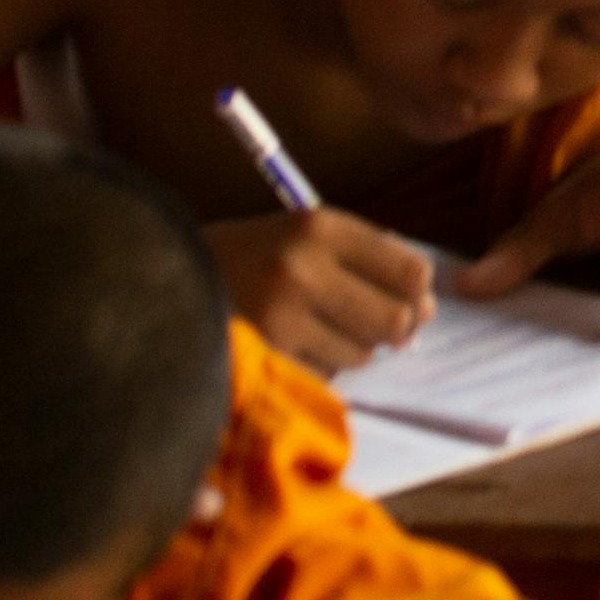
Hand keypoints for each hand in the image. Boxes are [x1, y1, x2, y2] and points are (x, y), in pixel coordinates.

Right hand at [213, 207, 439, 372]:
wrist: (172, 276)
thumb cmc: (256, 255)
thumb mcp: (308, 233)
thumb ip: (369, 258)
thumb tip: (427, 306)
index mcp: (319, 226)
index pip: (409, 269)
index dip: (420, 292)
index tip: (411, 299)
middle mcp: (302, 267)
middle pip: (395, 319)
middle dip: (396, 328)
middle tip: (382, 328)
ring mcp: (282, 315)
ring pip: (362, 354)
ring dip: (354, 348)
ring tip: (324, 328)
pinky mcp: (266, 354)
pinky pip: (325, 373)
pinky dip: (319, 364)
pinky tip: (296, 343)